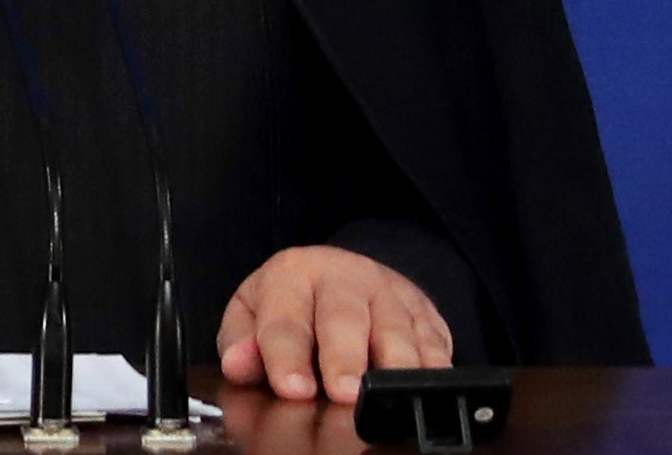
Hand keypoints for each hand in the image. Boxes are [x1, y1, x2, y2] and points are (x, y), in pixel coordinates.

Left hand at [218, 245, 452, 405]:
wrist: (345, 273)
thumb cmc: (293, 303)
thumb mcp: (253, 311)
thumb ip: (241, 340)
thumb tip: (237, 364)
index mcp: (294, 275)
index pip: (286, 318)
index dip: (287, 356)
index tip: (292, 388)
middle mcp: (345, 278)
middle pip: (345, 319)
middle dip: (345, 358)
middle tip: (343, 393)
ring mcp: (390, 295)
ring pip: (397, 332)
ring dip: (393, 368)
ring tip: (388, 397)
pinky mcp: (425, 315)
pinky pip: (434, 344)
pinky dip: (432, 368)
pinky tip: (425, 388)